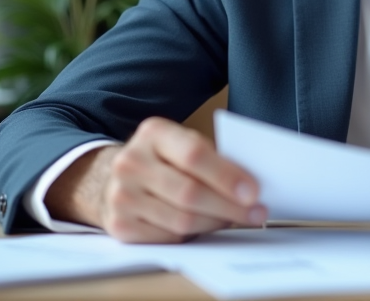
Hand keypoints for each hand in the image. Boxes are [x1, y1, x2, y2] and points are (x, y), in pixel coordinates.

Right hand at [44, 117, 266, 242]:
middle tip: (257, 212)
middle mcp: (131, 162)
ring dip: (216, 222)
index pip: (194, 154)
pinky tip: (207, 226)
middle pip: (189, 192)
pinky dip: (194, 234)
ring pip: (181, 219)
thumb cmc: (163, 159)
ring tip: (236, 218)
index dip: (226, 176)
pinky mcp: (119, 225)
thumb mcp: (181, 143)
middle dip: (229, 206)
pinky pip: (168, 237)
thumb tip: (251, 185)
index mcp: (153, 133)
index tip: (254, 191)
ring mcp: (121, 195)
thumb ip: (210, 157)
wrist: (113, 176)